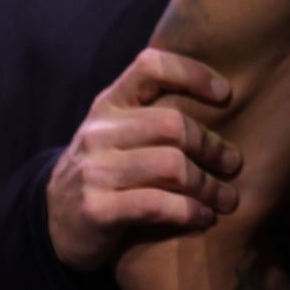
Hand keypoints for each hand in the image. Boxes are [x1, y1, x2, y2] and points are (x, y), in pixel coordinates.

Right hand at [47, 48, 243, 272]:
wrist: (55, 223)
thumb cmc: (106, 171)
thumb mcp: (119, 133)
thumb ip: (155, 113)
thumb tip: (225, 96)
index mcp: (109, 104)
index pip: (151, 66)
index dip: (192, 73)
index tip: (226, 93)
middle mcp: (99, 132)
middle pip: (173, 124)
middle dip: (212, 146)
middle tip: (234, 164)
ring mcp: (95, 170)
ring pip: (172, 166)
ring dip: (209, 185)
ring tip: (227, 198)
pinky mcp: (97, 209)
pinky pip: (158, 204)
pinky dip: (191, 211)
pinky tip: (204, 217)